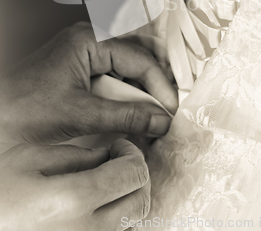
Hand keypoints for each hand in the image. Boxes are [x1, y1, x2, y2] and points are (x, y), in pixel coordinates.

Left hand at [0, 22, 177, 143]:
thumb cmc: (24, 109)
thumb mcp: (80, 114)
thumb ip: (125, 116)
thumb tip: (161, 121)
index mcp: (89, 40)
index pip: (139, 58)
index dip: (160, 86)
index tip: (171, 112)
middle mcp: (89, 40)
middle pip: (135, 59)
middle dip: (152, 86)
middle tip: (165, 113)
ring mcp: (83, 53)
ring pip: (125, 69)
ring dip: (138, 94)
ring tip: (149, 118)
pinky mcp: (79, 69)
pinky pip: (111, 78)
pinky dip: (122, 97)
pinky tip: (128, 116)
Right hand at [0, 139, 150, 230]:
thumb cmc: (0, 189)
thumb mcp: (32, 158)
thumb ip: (78, 156)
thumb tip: (108, 156)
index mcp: (72, 199)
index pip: (132, 175)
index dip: (132, 153)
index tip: (118, 145)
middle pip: (140, 202)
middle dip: (138, 175)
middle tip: (119, 160)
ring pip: (131, 223)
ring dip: (130, 197)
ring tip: (109, 180)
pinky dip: (117, 217)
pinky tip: (99, 202)